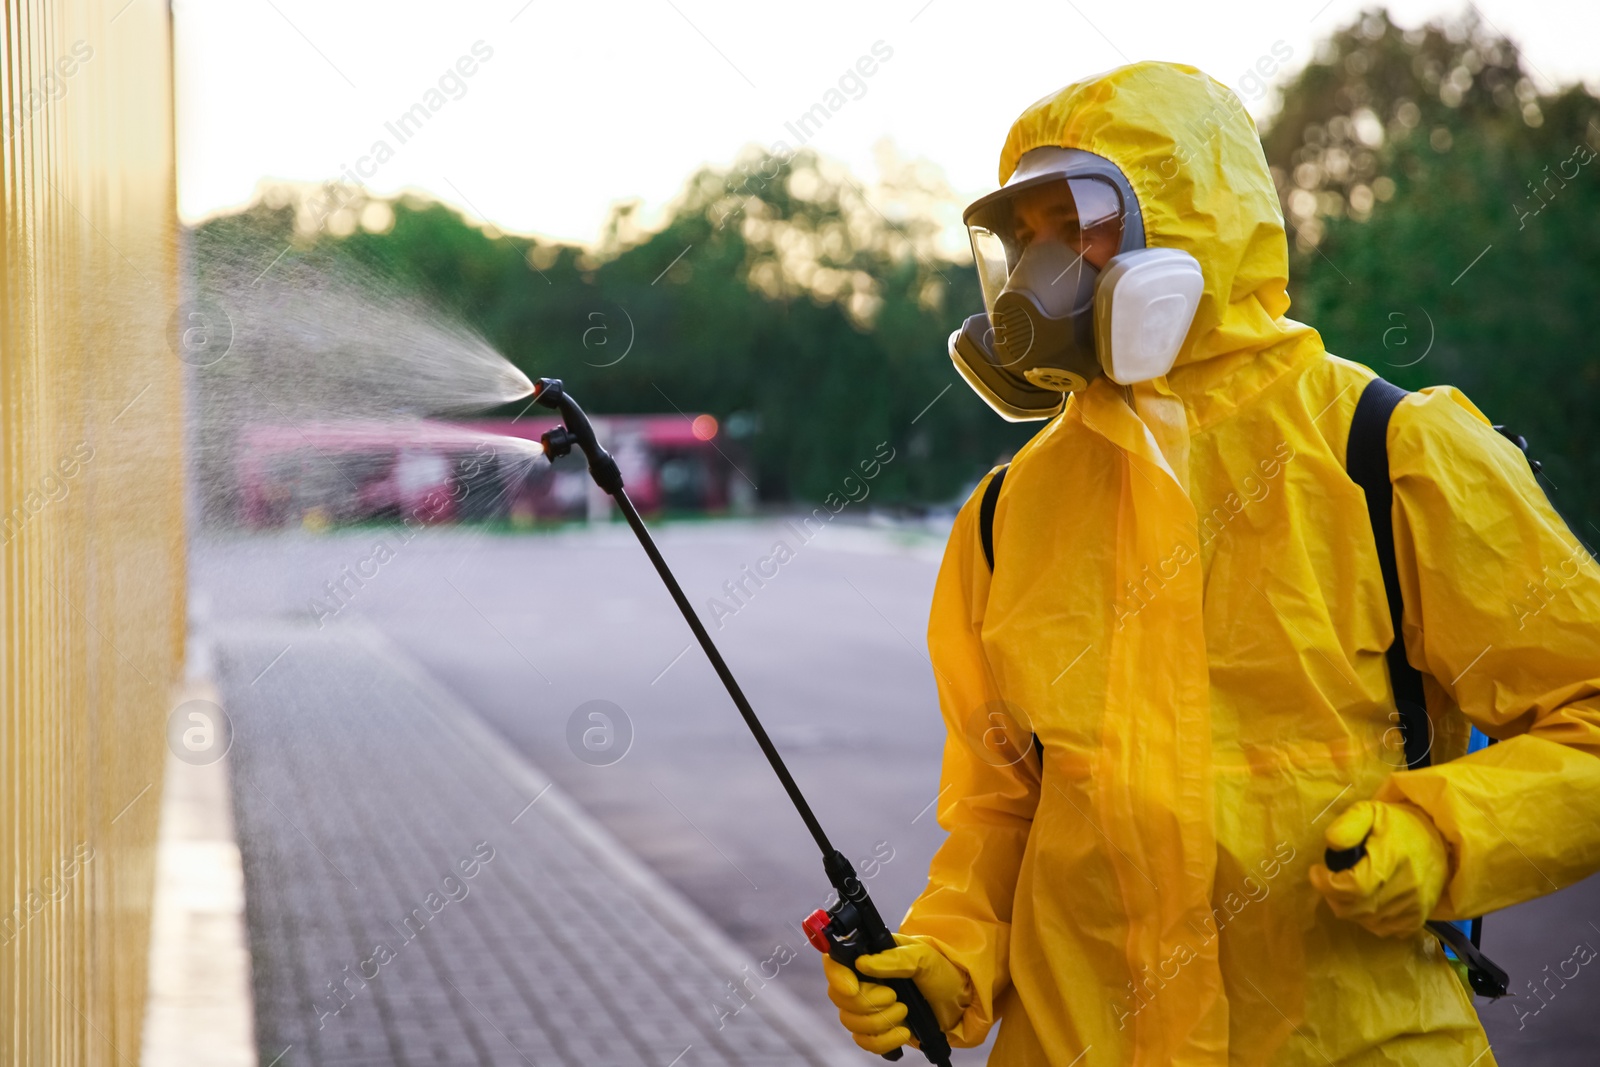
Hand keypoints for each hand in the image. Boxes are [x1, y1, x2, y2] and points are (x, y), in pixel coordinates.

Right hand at [823, 934, 969, 1054]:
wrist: (959, 1000)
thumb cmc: (940, 971)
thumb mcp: (922, 957)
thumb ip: (894, 959)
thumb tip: (863, 963)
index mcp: (868, 957)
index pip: (835, 964)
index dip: (837, 977)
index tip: (852, 988)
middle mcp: (861, 981)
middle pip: (840, 997)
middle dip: (867, 1003)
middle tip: (894, 997)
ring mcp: (867, 1008)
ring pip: (851, 1022)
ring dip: (879, 1021)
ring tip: (904, 1011)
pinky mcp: (876, 1031)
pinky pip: (865, 1042)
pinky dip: (883, 1041)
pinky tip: (903, 1032)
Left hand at [1310, 800, 1450, 937]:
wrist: (1440, 843)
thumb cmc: (1400, 826)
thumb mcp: (1371, 812)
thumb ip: (1348, 825)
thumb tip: (1332, 844)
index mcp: (1392, 859)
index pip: (1353, 886)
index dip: (1327, 884)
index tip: (1317, 871)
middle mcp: (1405, 889)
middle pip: (1355, 908)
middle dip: (1333, 895)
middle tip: (1331, 880)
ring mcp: (1413, 909)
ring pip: (1366, 921)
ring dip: (1349, 907)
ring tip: (1349, 888)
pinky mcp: (1417, 921)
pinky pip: (1382, 930)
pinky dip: (1368, 919)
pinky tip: (1368, 900)